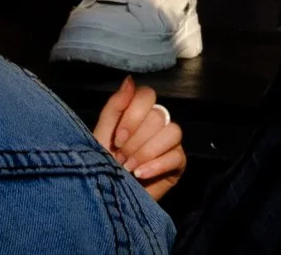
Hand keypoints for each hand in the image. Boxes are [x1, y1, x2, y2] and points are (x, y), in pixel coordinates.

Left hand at [93, 75, 185, 201]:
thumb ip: (115, 107)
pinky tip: (141, 174)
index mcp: (138, 114)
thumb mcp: (101, 136)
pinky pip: (177, 155)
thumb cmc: (102, 167)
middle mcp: (157, 124)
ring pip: (172, 132)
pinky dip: (157, 165)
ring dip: (146, 152)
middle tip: (121, 159)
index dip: (133, 115)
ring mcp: (170, 143)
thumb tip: (129, 80)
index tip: (118, 138)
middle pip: (158, 116)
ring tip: (129, 168)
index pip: (147, 95)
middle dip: (136, 141)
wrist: (108, 199)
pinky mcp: (178, 163)